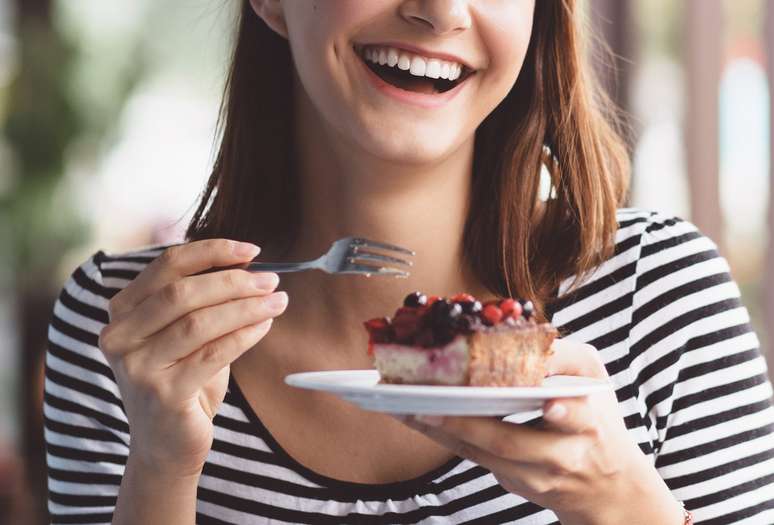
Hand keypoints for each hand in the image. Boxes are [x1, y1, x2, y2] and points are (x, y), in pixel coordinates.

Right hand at [98, 239, 287, 476]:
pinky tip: (265, 326)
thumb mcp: (184, 334)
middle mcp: (120, 336)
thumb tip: (249, 266)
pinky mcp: (163, 394)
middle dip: (234, 282)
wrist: (167, 444)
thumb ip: (203, 300)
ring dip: (245, 307)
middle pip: (182, 293)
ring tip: (277, 301)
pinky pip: (213, 354)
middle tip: (271, 280)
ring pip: (198, 323)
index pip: (167, 265)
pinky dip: (244, 335)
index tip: (252, 251)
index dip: (212, 252)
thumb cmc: (182, 380)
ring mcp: (137, 367)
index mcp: (123, 311)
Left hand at [398, 339, 683, 523]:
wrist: (609, 487)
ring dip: (443, 430)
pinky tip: (418, 420)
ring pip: (485, 454)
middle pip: (512, 441)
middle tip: (428, 403)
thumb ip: (559, 355)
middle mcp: (568, 451)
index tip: (547, 407)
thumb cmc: (595, 415)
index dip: (563, 412)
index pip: (576, 414)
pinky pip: (477, 460)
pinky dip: (447, 438)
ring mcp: (540, 476)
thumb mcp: (591, 377)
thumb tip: (509, 326)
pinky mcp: (521, 485)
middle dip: (466, 423)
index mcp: (591, 415)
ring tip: (408, 409)